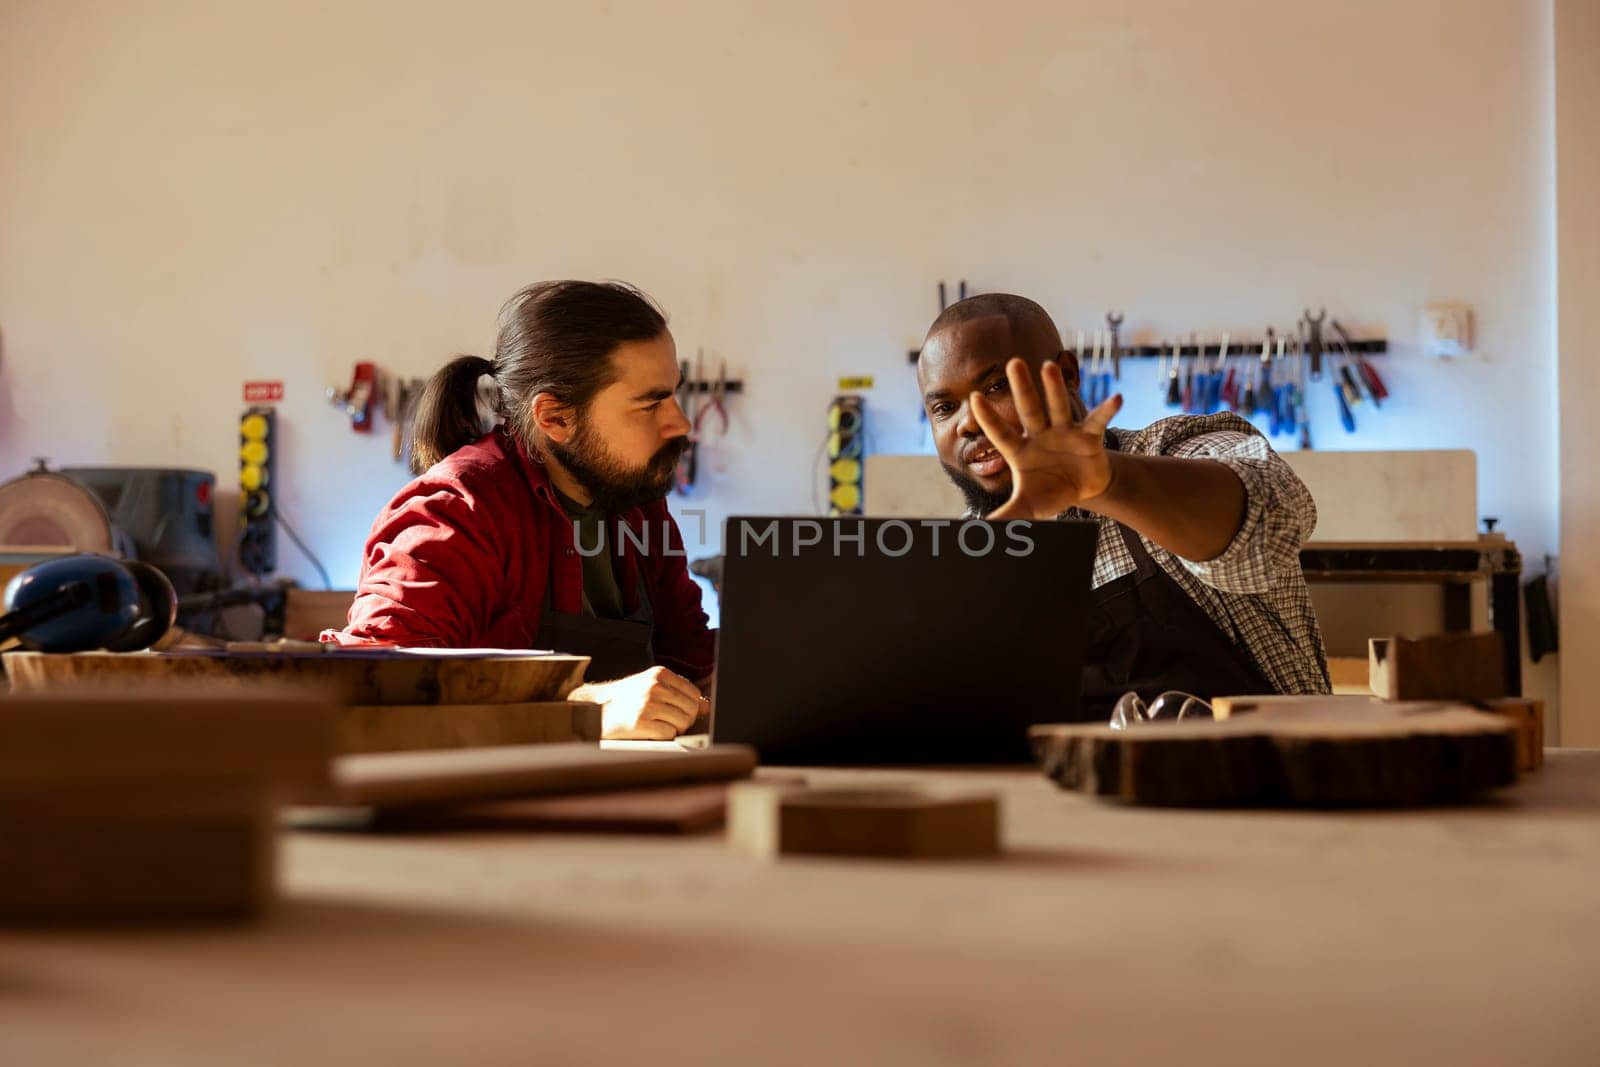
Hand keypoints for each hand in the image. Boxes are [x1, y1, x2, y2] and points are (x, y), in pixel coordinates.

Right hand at [572, 666, 709, 739]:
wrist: (595, 709)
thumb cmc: (626, 699)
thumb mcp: (651, 686)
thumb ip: (678, 692)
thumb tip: (706, 706)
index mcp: (659, 673)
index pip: (693, 693)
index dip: (692, 706)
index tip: (681, 712)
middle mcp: (654, 686)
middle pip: (691, 709)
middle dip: (685, 720)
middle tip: (670, 722)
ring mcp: (647, 704)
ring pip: (682, 723)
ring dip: (675, 729)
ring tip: (658, 726)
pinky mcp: (640, 723)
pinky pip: (669, 734)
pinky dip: (664, 737)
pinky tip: (651, 732)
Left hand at [971, 358, 1122, 519]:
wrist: (1082, 489)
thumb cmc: (1049, 493)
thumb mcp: (1027, 507)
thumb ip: (1007, 515)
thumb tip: (981, 530)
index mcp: (1020, 451)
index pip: (1001, 433)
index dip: (989, 418)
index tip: (974, 397)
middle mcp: (1040, 435)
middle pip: (1029, 409)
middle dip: (1022, 388)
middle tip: (1013, 362)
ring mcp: (1064, 433)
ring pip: (1058, 407)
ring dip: (1054, 388)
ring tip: (1048, 366)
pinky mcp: (1089, 437)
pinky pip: (1097, 421)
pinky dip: (1106, 410)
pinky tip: (1115, 398)